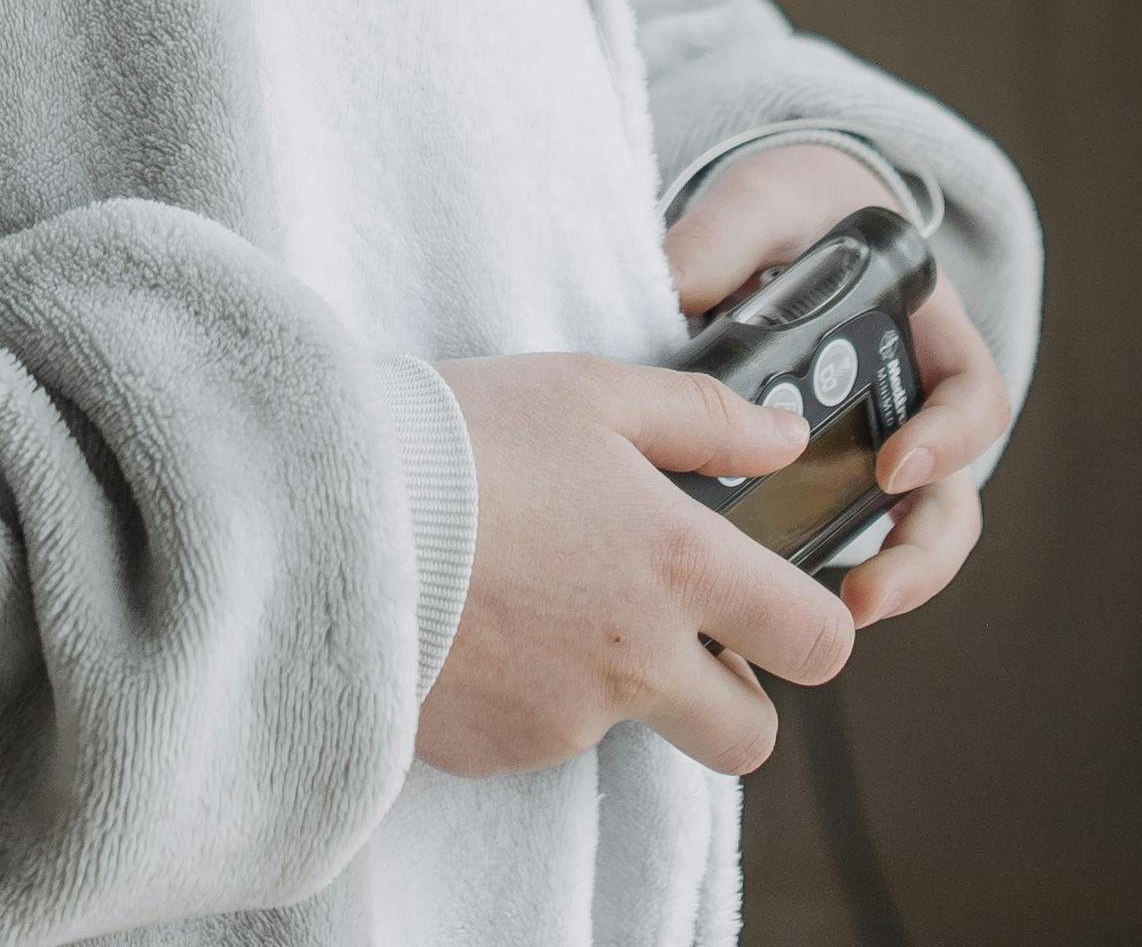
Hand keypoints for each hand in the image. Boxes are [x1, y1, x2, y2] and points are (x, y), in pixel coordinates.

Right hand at [416, 354, 851, 778]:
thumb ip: (703, 416)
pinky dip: (521, 693)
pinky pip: (537, 737)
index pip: (818, 639)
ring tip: (528, 595)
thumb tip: (785, 438)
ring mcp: (568, 718)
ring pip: (630, 728)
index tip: (773, 601)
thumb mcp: (587, 391)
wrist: (323, 516)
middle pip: (749, 735)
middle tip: (673, 634)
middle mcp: (639, 659)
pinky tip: (475, 624)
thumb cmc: (459, 440)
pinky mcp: (498, 750)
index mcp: (678, 565)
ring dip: (605, 681)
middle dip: (731, 697)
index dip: (813, 626)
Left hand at [660, 142, 1011, 631]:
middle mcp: (917, 406)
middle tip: (865, 595)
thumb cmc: (791, 211)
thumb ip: (730, 233)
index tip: (892, 467)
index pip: (973, 399)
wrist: (780, 226)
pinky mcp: (826, 479)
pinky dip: (818, 567)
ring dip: (887, 580)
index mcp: (930, 336)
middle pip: (951, 499)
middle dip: (919, 555)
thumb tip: (678, 283)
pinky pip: (840, 534)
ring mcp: (880, 450)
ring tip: (834, 617)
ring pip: (909, 533)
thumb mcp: (766, 201)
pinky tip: (768, 598)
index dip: (946, 440)